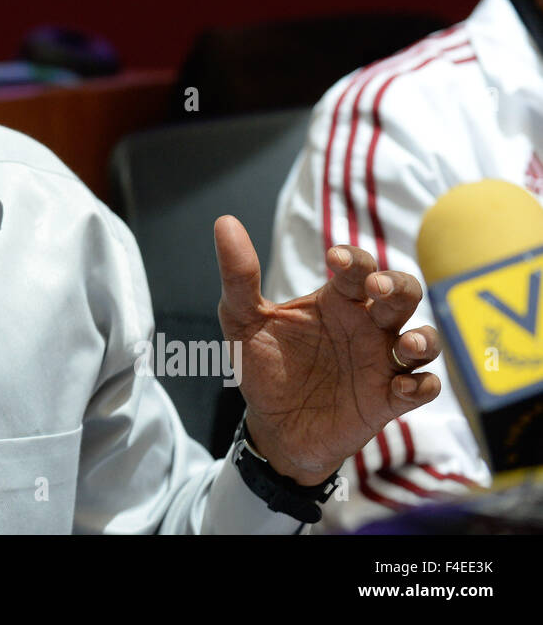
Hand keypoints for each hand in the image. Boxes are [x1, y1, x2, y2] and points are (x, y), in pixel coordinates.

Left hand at [214, 215, 440, 485]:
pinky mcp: (388, 400)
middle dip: (398, 286)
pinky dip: (422, 386)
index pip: (357, 268)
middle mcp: (366, 326)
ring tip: (404, 344)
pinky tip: (402, 388)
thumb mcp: (242, 321)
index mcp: (336, 301)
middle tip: (377, 287)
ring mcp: (381, 362)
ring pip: (424, 340)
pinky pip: (423, 388)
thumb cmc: (263, 366)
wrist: (272, 426)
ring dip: (423, 339)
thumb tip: (224, 222)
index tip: (335, 259)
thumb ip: (238, 276)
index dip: (353, 258)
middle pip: (402, 293)